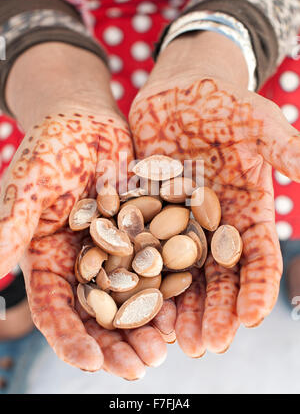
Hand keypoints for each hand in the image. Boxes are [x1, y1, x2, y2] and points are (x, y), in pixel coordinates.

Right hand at [0, 43, 171, 377]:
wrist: (86, 118)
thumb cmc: (50, 145)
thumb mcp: (29, 184)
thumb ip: (11, 226)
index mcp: (50, 258)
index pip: (57, 309)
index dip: (71, 339)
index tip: (92, 362)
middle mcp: (84, 261)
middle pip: (99, 313)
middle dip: (117, 342)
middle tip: (141, 365)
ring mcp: (116, 248)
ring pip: (132, 295)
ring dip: (147, 322)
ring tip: (167, 344)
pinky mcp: (143, 231)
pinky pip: (157, 263)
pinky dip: (168, 286)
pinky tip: (183, 305)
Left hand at [129, 32, 299, 355]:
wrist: (181, 89)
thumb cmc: (225, 102)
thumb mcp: (260, 123)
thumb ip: (285, 151)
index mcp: (247, 209)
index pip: (258, 257)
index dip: (258, 287)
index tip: (253, 317)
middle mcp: (214, 222)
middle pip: (219, 275)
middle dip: (216, 311)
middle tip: (208, 346)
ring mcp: (178, 219)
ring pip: (181, 271)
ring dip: (180, 307)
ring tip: (175, 340)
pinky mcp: (146, 209)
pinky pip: (144, 247)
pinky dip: (142, 273)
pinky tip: (137, 300)